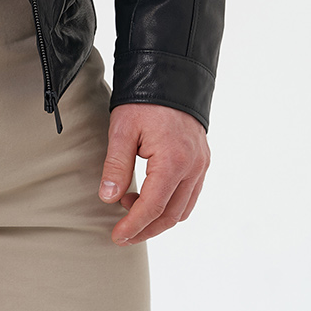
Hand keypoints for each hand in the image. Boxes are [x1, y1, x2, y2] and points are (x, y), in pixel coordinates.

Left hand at [99, 103, 209, 244]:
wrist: (169, 74)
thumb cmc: (143, 100)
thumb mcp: (122, 129)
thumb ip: (116, 165)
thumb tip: (109, 198)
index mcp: (173, 162)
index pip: (153, 207)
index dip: (134, 225)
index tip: (117, 236)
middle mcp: (193, 167)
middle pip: (172, 215)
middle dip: (147, 229)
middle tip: (123, 233)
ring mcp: (201, 164)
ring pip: (184, 208)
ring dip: (159, 218)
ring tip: (131, 211)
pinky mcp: (202, 159)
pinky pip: (191, 194)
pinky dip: (172, 204)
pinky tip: (150, 198)